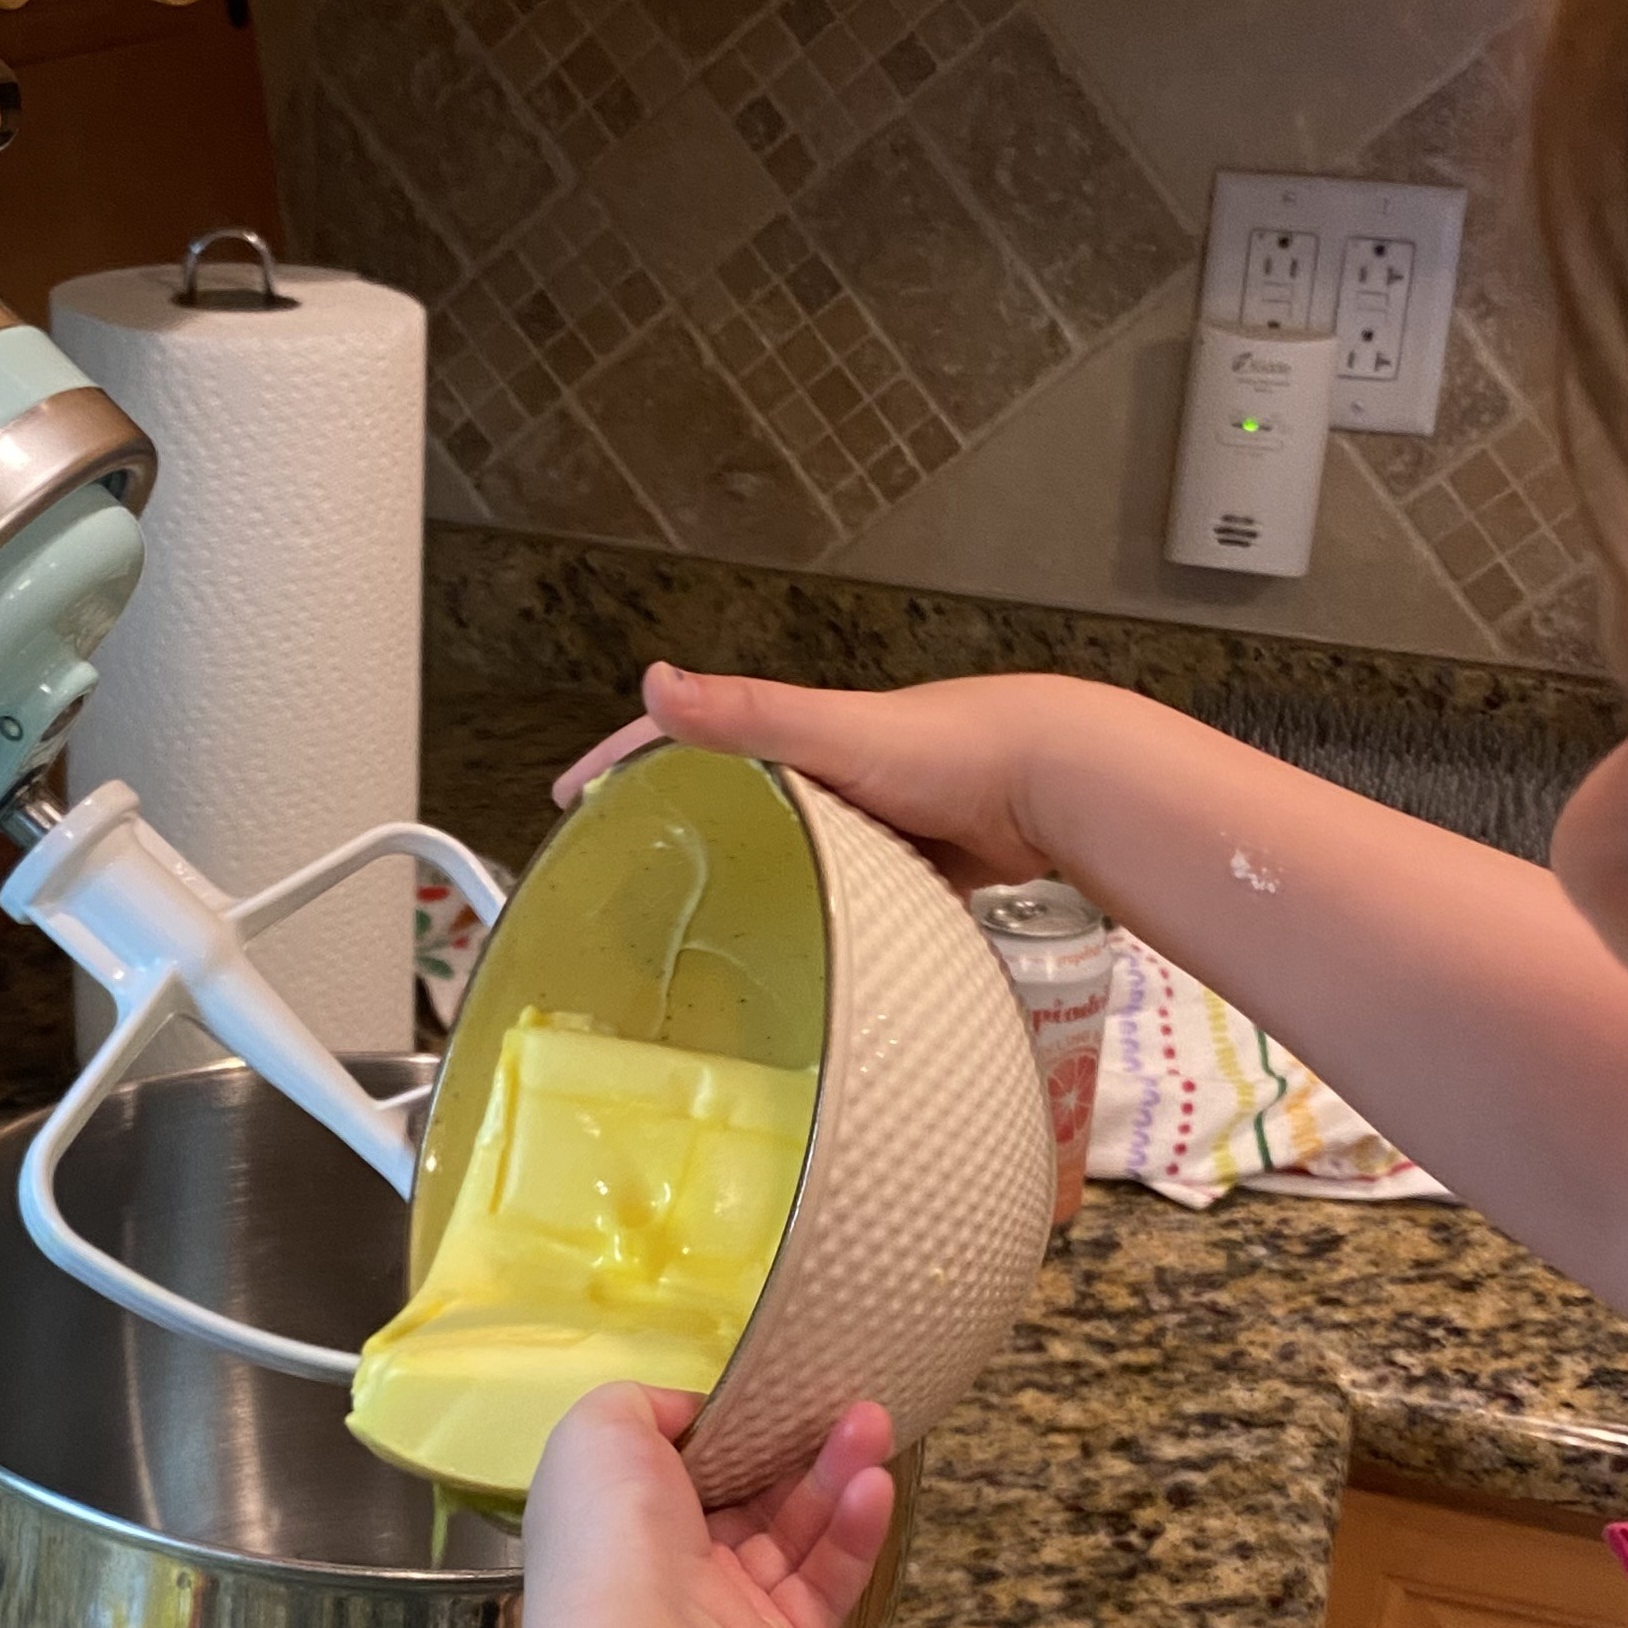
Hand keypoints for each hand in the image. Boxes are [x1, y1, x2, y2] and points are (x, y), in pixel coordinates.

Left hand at [526, 1383, 898, 1627]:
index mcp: (618, 1519)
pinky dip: (853, 1533)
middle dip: (797, 1446)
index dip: (730, 1428)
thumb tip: (694, 1416)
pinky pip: (824, 1585)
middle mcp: (668, 1569)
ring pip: (794, 1536)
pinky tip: (874, 1486)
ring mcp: (727, 1615)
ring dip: (837, 1475)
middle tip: (848, 1401)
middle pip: (748, 1498)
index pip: (681, 1467)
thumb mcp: (598, 1432)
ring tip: (875, 1425)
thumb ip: (641, 1406)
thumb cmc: (613, 1530)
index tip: (774, 1390)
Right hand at [552, 665, 1088, 895]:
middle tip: (618, 876)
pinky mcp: (907, 860)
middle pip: (729, 795)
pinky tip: (795, 946)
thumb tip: (655, 681)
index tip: (569, 799)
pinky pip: (843, 888)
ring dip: (743, 875)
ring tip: (690, 925)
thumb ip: (748, 714)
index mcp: (794, 733)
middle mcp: (825, 769)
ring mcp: (867, 817)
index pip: (686, 738)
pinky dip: (813, 909)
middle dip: (672, 825)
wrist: (1058, 784)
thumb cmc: (954, 747)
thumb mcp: (834, 732)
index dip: (623, 763)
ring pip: (786, 847)